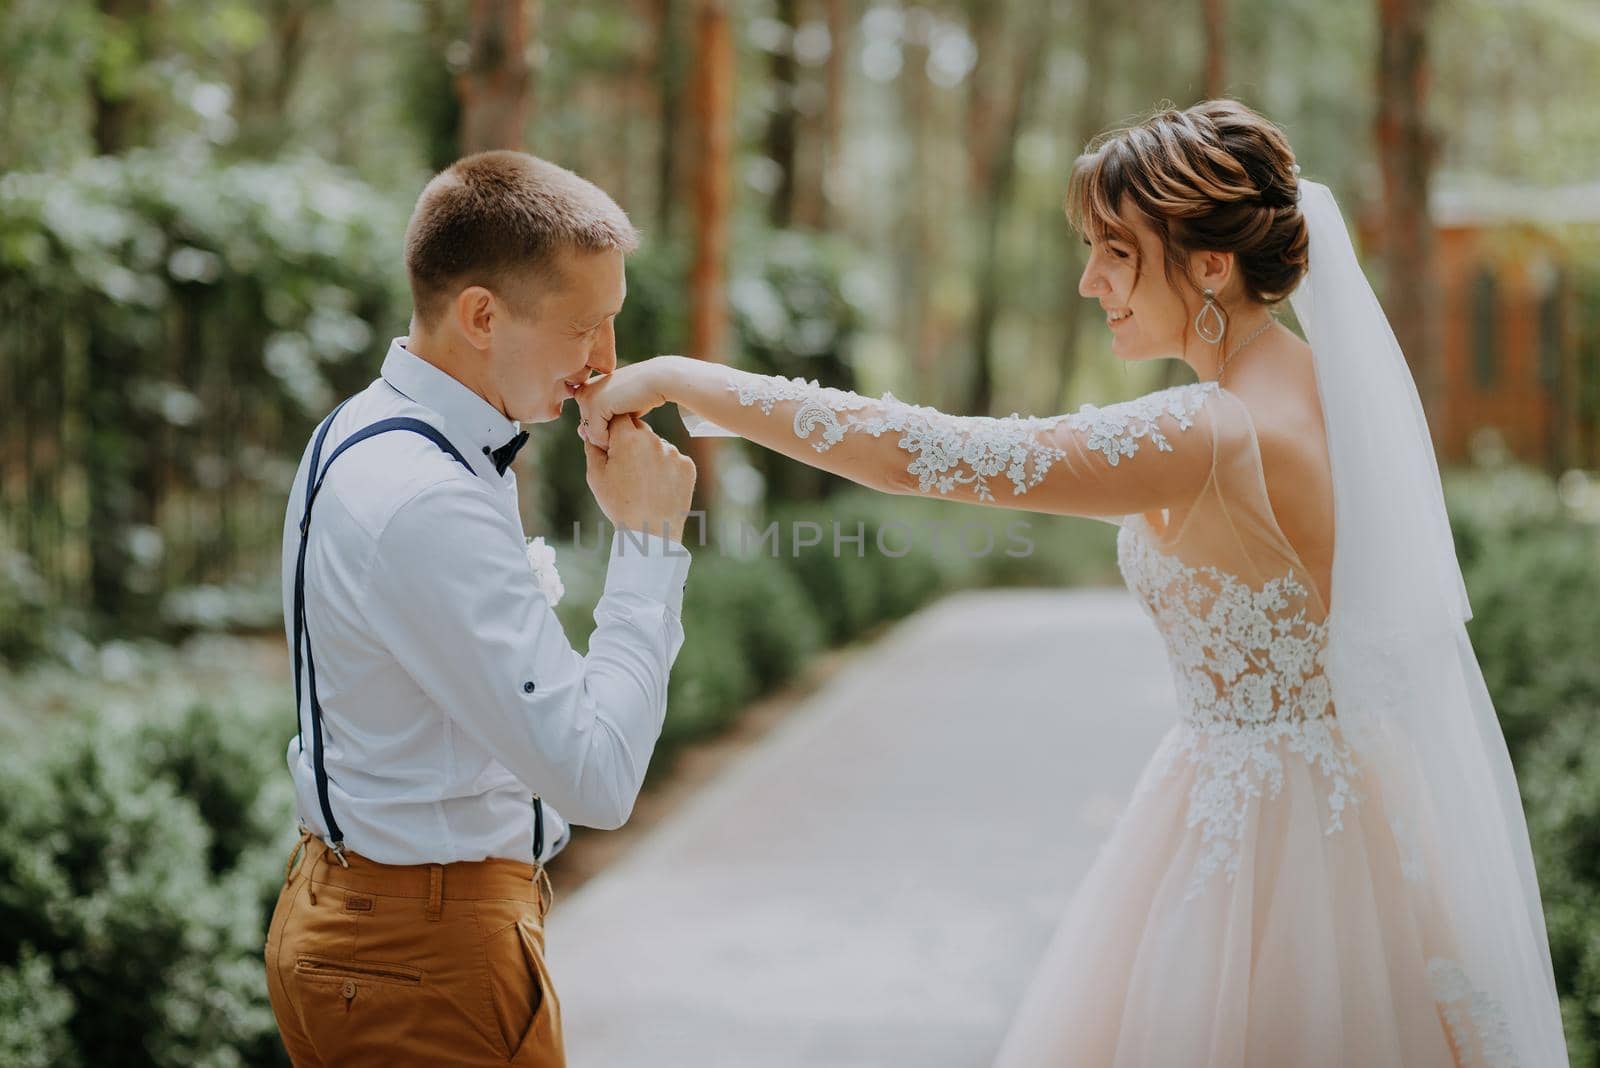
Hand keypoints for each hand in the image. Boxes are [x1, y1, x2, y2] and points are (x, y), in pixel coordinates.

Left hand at [575, 358, 677, 450]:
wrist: (657, 379)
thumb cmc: (641, 396)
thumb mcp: (616, 407)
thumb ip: (601, 419)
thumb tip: (581, 433)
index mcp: (585, 389)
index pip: (588, 424)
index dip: (606, 429)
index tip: (623, 421)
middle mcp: (582, 392)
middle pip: (587, 430)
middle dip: (607, 435)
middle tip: (626, 423)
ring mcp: (586, 398)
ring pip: (591, 436)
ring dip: (610, 439)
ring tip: (627, 424)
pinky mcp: (595, 406)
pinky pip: (597, 436)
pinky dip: (612, 439)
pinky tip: (626, 426)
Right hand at [584, 413, 695, 542]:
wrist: (651, 532)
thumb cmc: (619, 505)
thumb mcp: (596, 476)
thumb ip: (593, 447)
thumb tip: (588, 429)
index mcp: (629, 439)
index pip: (618, 416)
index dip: (612, 428)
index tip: (609, 443)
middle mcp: (654, 440)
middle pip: (639, 428)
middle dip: (629, 440)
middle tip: (624, 466)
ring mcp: (674, 453)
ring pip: (657, 444)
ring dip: (648, 454)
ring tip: (642, 482)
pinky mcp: (688, 466)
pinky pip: (673, 459)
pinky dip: (665, 468)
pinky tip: (657, 486)